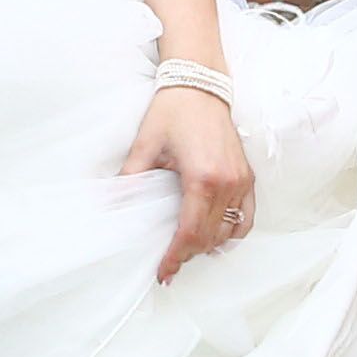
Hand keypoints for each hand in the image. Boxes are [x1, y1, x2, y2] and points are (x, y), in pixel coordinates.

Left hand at [129, 83, 255, 280]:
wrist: (199, 85)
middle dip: (187, 255)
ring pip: (230, 232)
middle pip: (209, 237)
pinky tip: (215, 237)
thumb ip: (130, 179)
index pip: (190, 232)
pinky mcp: (247, 177)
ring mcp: (241, 181)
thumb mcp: (145, 145)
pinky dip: (232, 233)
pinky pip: (247, 218)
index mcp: (202, 178)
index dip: (175, 257)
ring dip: (208, 246)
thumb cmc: (174, 111)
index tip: (163, 271)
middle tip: (169, 265)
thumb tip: (110, 206)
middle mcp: (227, 183)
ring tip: (186, 250)